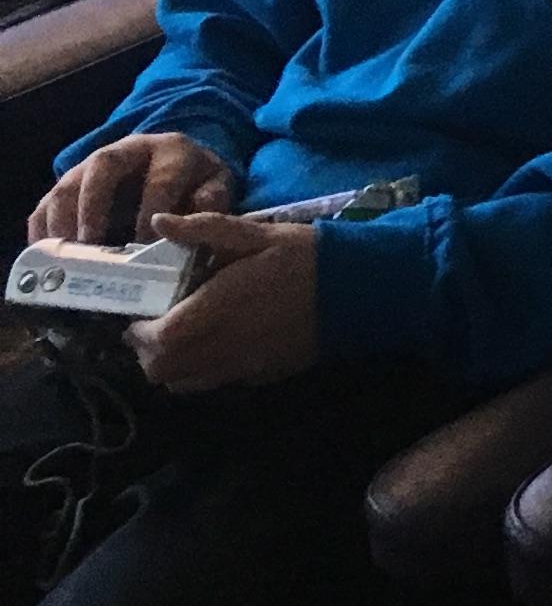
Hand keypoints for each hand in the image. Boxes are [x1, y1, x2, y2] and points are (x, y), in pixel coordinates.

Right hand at [29, 132, 238, 244]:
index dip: (153, 210)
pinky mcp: (72, 184)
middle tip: (92, 242)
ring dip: (63, 218)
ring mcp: (94, 164)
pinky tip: (44, 252)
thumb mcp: (216, 187)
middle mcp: (129, 149)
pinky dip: (42, 226)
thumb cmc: (197, 183)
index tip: (146, 243)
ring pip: (69, 181)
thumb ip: (211, 202)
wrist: (179, 168)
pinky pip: (47, 201)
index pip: (161, 178)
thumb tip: (192, 222)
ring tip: (67, 253)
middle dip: (95, 204)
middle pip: (103, 164)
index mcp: (172, 150)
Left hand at [128, 216, 318, 393]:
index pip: (159, 340)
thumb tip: (157, 222)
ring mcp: (244, 365)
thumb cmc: (305, 255)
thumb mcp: (257, 232)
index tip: (137, 316)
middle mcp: (225, 345)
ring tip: (181, 337)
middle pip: (163, 371)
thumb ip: (206, 229)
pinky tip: (216, 343)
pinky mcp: (261, 374)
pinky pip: (214, 382)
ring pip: (184, 383)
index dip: (138, 334)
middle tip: (153, 327)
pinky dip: (200, 370)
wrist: (360, 287)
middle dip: (148, 353)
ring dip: (172, 365)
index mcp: (219, 309)